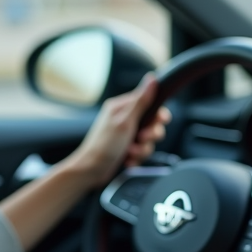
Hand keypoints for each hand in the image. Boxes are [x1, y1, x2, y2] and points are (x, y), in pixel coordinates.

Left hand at [63, 74, 171, 188]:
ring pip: (148, 140)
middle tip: (141, 138)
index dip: (158, 114)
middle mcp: (124, 119)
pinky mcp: (126, 148)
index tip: (160, 121)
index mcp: (122, 107)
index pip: (149, 102)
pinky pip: (142, 151)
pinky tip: (127, 159)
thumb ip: (141, 101)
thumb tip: (152, 79)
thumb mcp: (125, 121)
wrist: (90, 171)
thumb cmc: (103, 146)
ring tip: (130, 152)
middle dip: (150, 135)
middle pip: (153, 123)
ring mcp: (125, 134)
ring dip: (142, 149)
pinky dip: (137, 157)